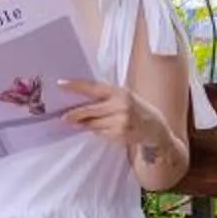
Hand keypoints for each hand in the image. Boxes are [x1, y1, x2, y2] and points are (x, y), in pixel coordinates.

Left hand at [56, 79, 182, 171]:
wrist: (156, 128)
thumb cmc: (137, 108)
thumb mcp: (125, 96)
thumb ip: (106, 96)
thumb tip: (80, 99)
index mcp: (119, 92)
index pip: (93, 87)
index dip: (76, 85)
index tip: (60, 83)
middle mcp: (120, 105)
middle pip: (90, 110)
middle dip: (75, 114)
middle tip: (63, 117)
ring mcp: (120, 121)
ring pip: (93, 124)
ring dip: (84, 124)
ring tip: (78, 124)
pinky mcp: (119, 134)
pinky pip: (100, 133)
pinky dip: (97, 131)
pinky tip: (103, 129)